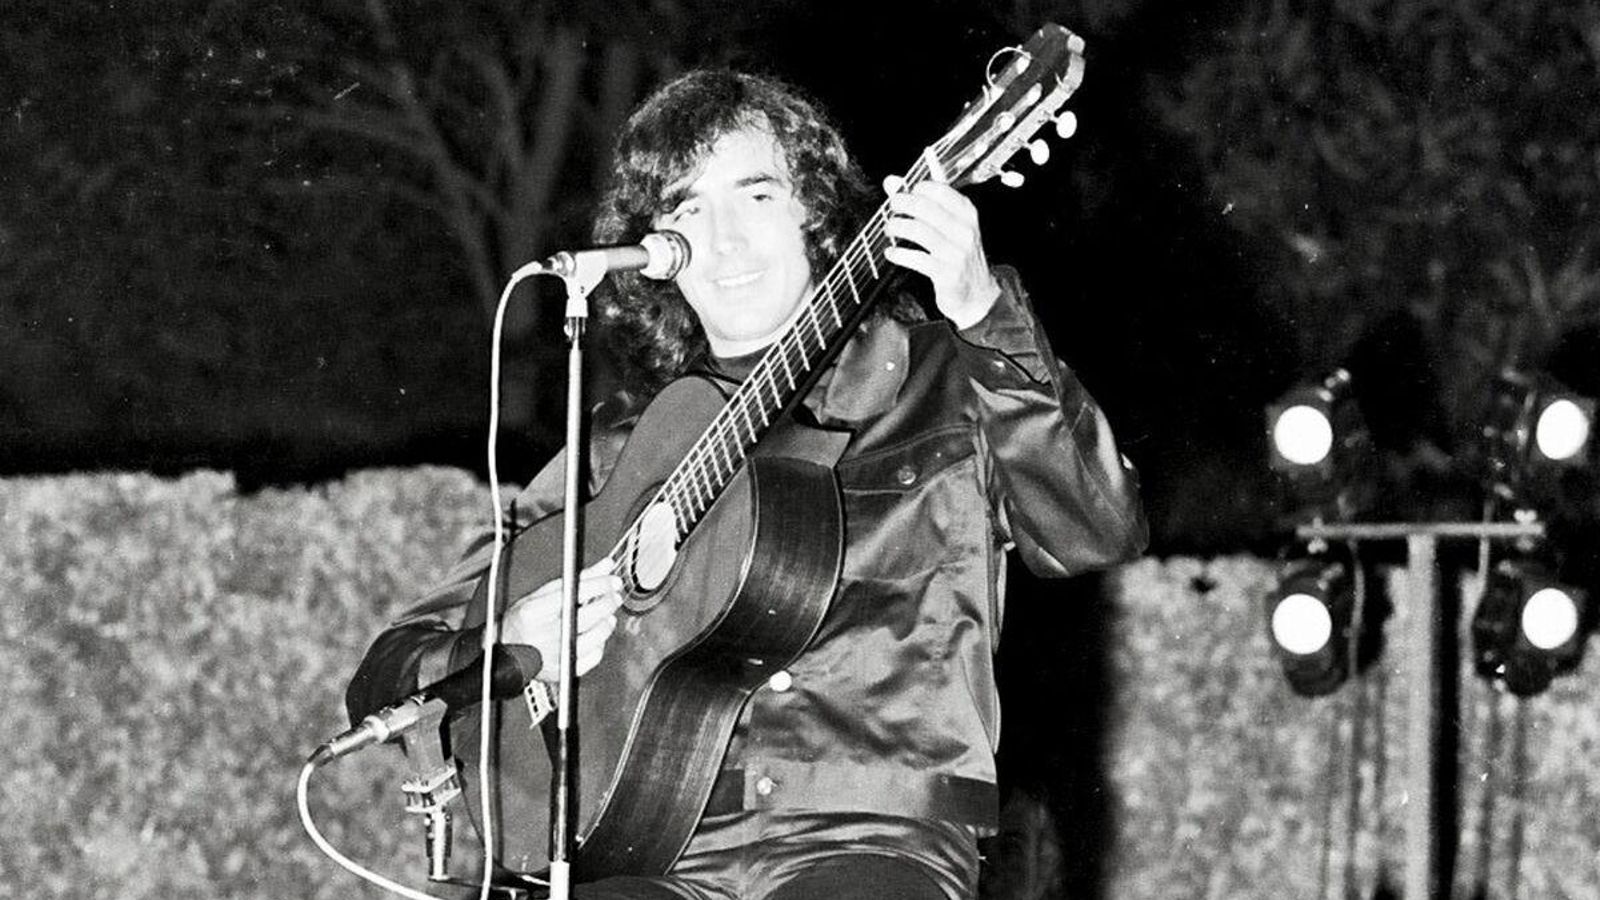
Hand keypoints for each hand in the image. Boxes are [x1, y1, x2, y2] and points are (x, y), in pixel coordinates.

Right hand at [501, 559, 625, 682]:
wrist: (506, 650)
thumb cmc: (523, 621)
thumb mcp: (542, 594)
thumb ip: (576, 580)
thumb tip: (605, 566)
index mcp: (534, 612)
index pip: (573, 594)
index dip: (599, 585)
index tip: (612, 580)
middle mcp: (543, 635)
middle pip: (587, 617)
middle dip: (607, 603)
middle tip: (614, 595)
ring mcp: (553, 655)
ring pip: (594, 638)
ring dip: (607, 623)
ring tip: (607, 615)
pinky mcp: (562, 672)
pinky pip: (592, 657)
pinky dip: (599, 644)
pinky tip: (596, 636)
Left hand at [881, 176, 1000, 328]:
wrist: (977, 293)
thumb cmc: (958, 254)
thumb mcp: (949, 225)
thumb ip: (922, 202)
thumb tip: (892, 182)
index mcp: (967, 214)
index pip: (940, 190)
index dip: (916, 188)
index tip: (904, 191)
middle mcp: (965, 231)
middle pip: (926, 208)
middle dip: (902, 203)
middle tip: (891, 206)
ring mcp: (957, 253)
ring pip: (919, 231)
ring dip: (897, 227)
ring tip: (889, 228)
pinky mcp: (947, 274)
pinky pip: (917, 259)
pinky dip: (899, 254)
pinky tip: (891, 252)